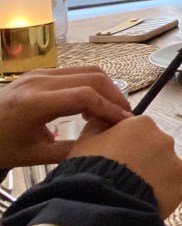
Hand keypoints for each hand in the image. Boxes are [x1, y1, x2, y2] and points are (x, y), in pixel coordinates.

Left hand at [0, 67, 131, 168]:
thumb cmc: (0, 146)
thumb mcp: (34, 154)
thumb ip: (70, 150)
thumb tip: (103, 147)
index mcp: (35, 103)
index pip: (85, 96)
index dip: (109, 108)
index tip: (124, 123)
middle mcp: (40, 81)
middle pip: (92, 77)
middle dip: (114, 95)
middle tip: (125, 115)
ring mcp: (40, 73)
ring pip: (88, 70)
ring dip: (107, 88)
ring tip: (113, 110)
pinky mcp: (40, 73)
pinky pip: (76, 72)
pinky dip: (93, 85)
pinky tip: (93, 105)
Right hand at [68, 117, 181, 217]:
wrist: (103, 203)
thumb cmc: (92, 168)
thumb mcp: (85, 141)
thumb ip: (98, 127)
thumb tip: (104, 123)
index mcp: (143, 124)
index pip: (136, 130)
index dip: (124, 144)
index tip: (113, 157)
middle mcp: (165, 140)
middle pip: (153, 148)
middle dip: (140, 159)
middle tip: (121, 176)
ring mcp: (175, 165)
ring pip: (163, 169)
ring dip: (151, 177)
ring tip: (129, 192)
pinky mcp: (179, 190)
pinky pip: (168, 190)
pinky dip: (157, 196)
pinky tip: (139, 203)